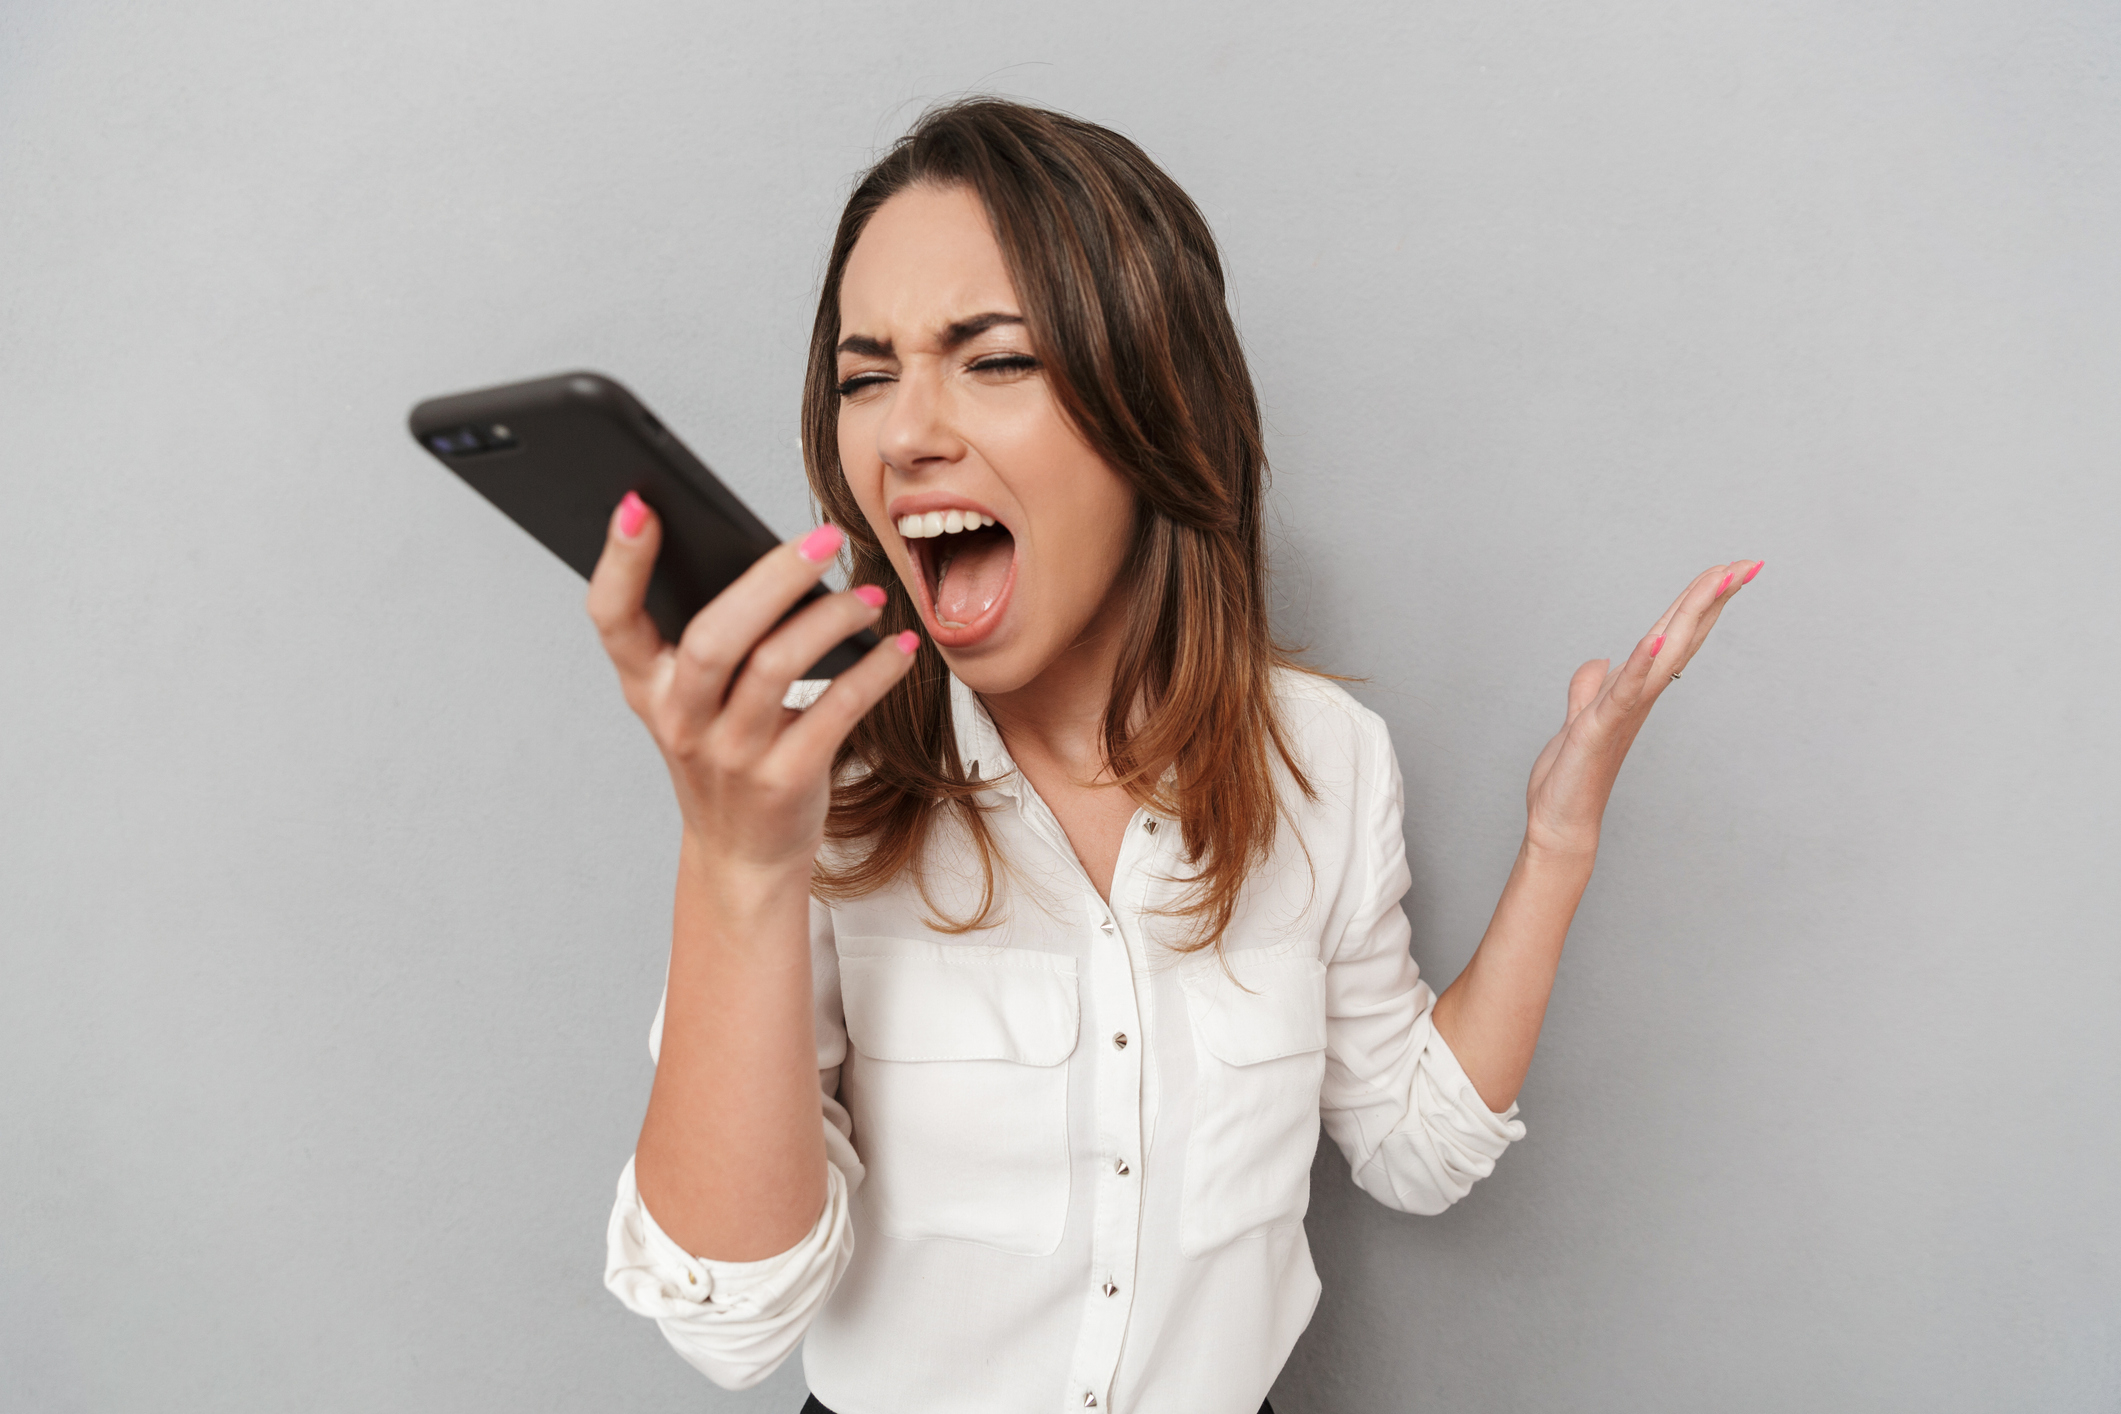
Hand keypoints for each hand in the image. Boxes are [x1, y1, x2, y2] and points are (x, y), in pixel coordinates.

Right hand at [585, 493, 918, 877]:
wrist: (744, 855)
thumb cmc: (727, 753)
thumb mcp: (695, 700)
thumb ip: (716, 636)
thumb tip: (782, 555)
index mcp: (646, 685)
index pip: (612, 618)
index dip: (620, 562)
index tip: (639, 504)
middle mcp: (679, 719)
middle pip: (713, 638)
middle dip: (770, 580)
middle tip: (824, 537)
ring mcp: (729, 755)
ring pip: (774, 669)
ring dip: (831, 621)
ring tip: (869, 596)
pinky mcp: (783, 781)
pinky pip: (834, 712)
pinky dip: (873, 673)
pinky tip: (897, 648)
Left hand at [1521, 559, 1763, 860]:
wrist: (1561, 822)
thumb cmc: (1573, 776)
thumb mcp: (1580, 719)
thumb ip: (1590, 689)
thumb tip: (1599, 662)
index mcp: (1636, 689)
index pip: (1674, 635)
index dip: (1700, 603)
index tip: (1730, 570)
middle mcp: (1640, 696)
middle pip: (1681, 636)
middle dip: (1712, 598)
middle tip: (1748, 564)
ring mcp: (1625, 710)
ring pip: (1664, 653)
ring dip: (1690, 616)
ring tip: (1719, 580)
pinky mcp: (1600, 726)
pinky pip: (1625, 691)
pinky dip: (1639, 664)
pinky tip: (1654, 638)